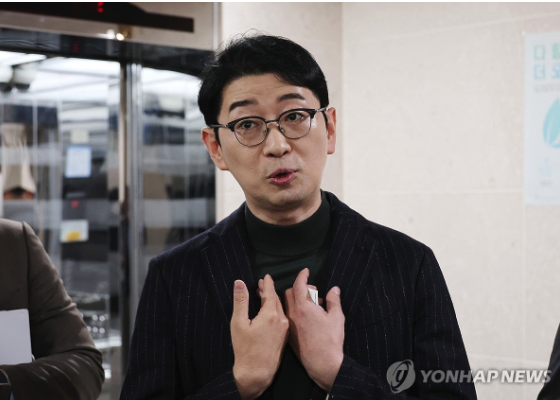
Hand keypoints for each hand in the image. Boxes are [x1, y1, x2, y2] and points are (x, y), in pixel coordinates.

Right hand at [231, 275, 288, 399]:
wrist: (256, 373)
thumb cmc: (245, 349)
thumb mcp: (238, 323)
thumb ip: (240, 301)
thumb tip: (239, 283)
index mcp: (270, 315)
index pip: (270, 292)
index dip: (267, 283)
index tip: (266, 276)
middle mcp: (281, 320)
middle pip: (276, 299)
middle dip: (269, 290)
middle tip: (261, 284)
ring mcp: (285, 329)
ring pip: (280, 308)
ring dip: (272, 300)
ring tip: (264, 296)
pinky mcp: (285, 337)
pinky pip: (282, 317)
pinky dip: (276, 310)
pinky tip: (269, 312)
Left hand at [284, 268, 344, 391]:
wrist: (322, 364)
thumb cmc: (331, 340)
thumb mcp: (336, 318)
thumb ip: (334, 301)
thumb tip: (334, 289)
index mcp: (303, 307)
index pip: (299, 285)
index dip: (302, 276)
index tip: (306, 271)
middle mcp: (292, 314)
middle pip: (289, 292)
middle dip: (299, 287)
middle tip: (312, 292)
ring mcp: (289, 324)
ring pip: (284, 304)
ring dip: (293, 298)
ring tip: (308, 302)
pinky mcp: (288, 334)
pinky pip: (285, 316)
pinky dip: (291, 310)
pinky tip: (302, 315)